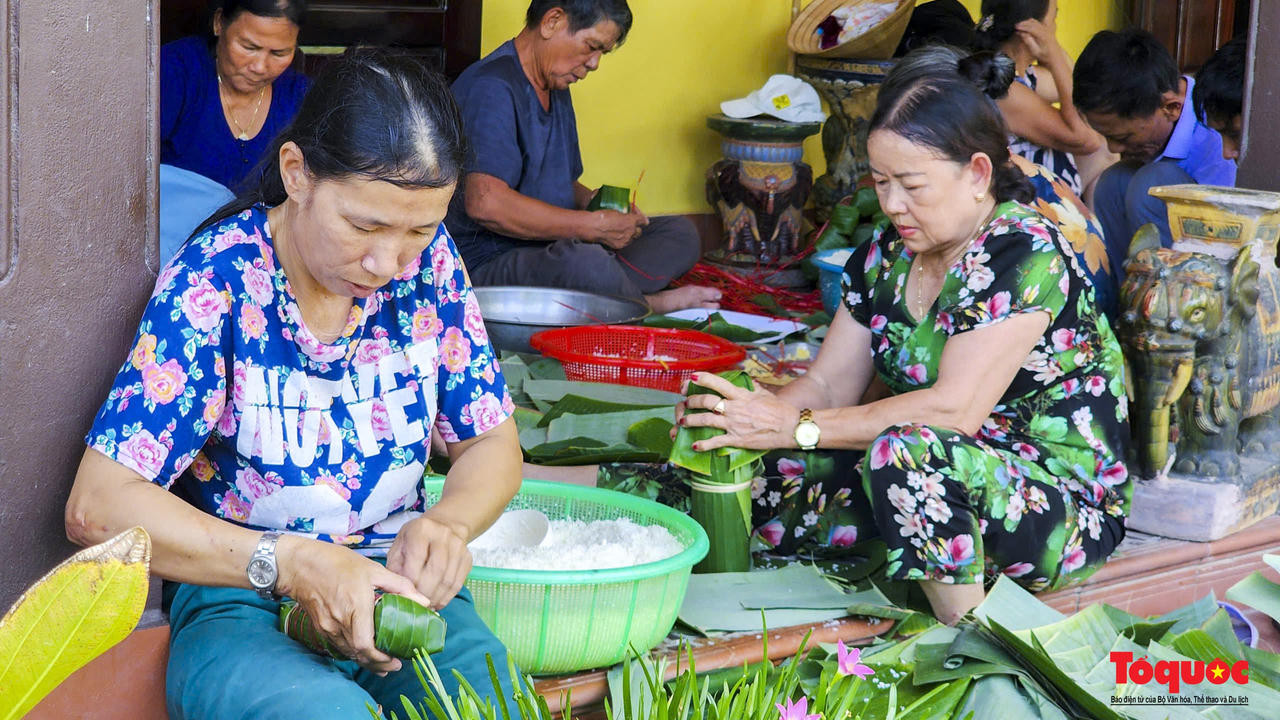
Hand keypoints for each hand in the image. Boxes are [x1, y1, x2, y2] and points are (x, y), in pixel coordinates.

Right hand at [275, 536, 431, 673]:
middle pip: (358, 654)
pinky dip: (353, 652)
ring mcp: (327, 627)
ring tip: (383, 662)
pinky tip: (364, 651)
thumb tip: (424, 601)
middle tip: (394, 665)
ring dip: (366, 660)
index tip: (396, 660)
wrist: (300, 564)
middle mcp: (339, 621)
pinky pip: (339, 646)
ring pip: (348, 653)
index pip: (364, 644)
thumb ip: (400, 586)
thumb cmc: (337, 563)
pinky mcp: (320, 628)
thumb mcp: (373, 569)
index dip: (380, 657)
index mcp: (355, 606)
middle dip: (377, 664)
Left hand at [386, 514, 471, 609]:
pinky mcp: (468, 558)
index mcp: (421, 529)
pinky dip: (446, 597)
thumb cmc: (415, 539)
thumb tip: (396, 592)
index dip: (410, 581)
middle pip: (436, 571)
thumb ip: (395, 567)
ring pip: (448, 580)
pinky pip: (458, 584)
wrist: (444, 525)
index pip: (417, 559)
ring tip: (425, 607)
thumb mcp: (399, 545)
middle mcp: (443, 535)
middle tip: (416, 606)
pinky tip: (436, 603)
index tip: (405, 595)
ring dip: (436, 598)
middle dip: (424, 593)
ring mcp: (458, 546)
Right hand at [590, 209, 648, 249]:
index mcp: (631, 221)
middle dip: (635, 227)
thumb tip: (629, 213)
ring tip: (622, 230)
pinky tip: (617, 235)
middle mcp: (631, 231)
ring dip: (630, 234)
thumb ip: (626, 213)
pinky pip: (625, 243)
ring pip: (633, 238)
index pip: (644, 220)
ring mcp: (626, 240)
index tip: (636, 215)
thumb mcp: (616, 210)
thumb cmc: (603, 216)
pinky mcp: (620, 246)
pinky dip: (623, 239)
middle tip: (629, 223)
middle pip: (639, 231)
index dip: (641, 217)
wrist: (593, 227)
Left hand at [676, 372, 801, 450]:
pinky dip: (703, 445)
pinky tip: (694, 446)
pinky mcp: (736, 439)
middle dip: (691, 401)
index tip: (692, 377)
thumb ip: (753, 388)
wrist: (790, 427)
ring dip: (690, 421)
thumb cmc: (780, 410)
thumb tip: (749, 382)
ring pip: (705, 420)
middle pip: (706, 401)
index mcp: (741, 395)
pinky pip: (715, 442)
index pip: (718, 383)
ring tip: (683, 422)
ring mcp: (734, 424)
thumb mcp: (765, 394)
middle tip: (685, 403)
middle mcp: (734, 408)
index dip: (703, 379)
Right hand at [1015, 19, 1058, 64]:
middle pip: (1033, 23)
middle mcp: (1046, 30)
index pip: (1031, 28)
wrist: (1055, 56)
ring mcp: (1047, 29)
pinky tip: (1025, 25)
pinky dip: (1030, 23)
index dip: (1023, 27)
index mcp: (1043, 36)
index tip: (1016, 27)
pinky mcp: (1046, 29)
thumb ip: (1028, 41)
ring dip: (1026, 22)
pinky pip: (1037, 23)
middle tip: (1015, 26)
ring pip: (1035, 21)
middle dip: (1023, 23)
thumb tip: (1021, 33)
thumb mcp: (1035, 51)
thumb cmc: (1044, 55)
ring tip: (1019, 25)